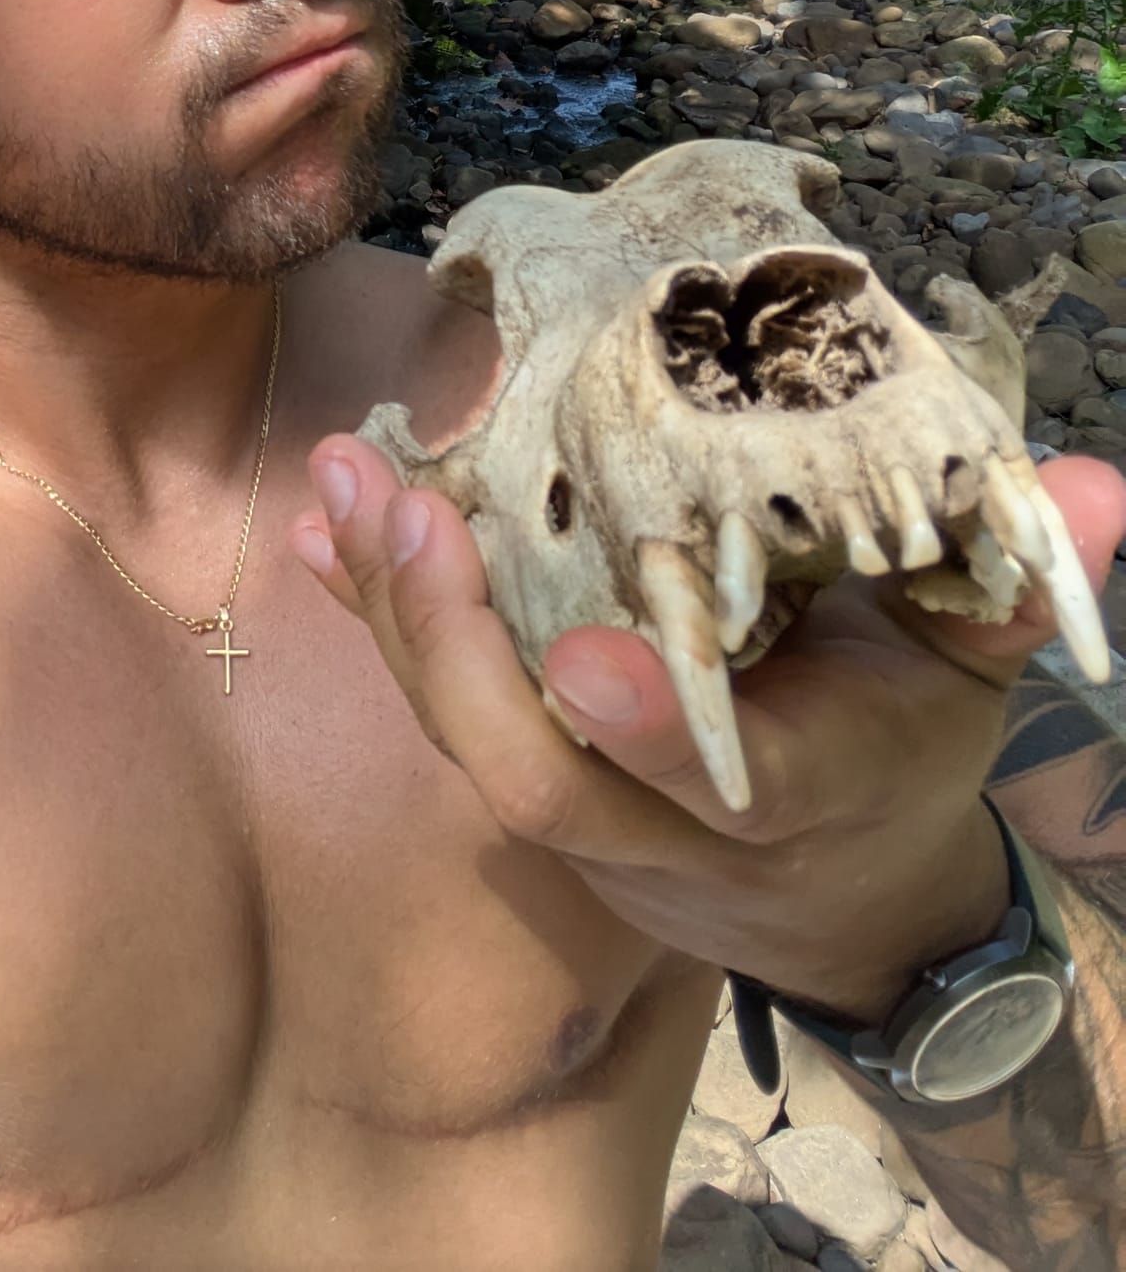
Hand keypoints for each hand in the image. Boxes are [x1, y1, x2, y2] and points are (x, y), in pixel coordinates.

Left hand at [292, 437, 1125, 1020]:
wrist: (839, 888)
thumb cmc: (906, 736)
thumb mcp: (976, 666)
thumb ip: (1016, 582)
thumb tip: (1108, 492)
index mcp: (803, 792)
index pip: (725, 784)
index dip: (656, 732)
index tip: (582, 659)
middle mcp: (676, 827)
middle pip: (540, 778)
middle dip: (454, 653)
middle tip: (399, 505)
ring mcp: (592, 815)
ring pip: (470, 743)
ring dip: (393, 616)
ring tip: (344, 481)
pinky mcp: (533, 777)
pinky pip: (437, 711)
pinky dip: (375, 622)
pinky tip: (322, 528)